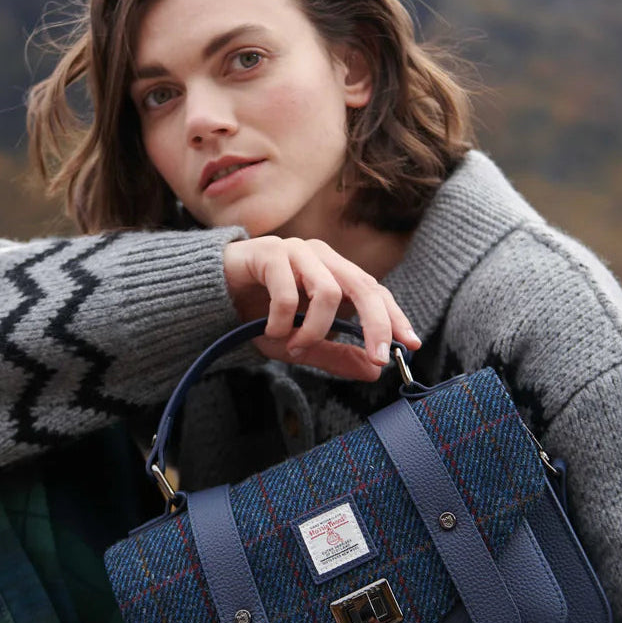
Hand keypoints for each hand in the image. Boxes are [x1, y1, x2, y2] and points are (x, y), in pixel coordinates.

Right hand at [223, 237, 420, 381]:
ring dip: (314, 331)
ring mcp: (296, 251)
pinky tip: (270, 331)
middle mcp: (321, 257)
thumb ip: (336, 355)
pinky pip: (287, 293)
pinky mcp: (268, 253)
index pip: (375, 292)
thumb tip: (374, 370)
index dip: (395, 317)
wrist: (211, 297)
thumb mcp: (300, 344)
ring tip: (294, 347)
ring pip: (326, 292)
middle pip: (363, 287)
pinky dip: (282, 322)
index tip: (410, 344)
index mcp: (334, 273)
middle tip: (376, 358)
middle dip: (376, 325)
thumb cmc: (258, 316)